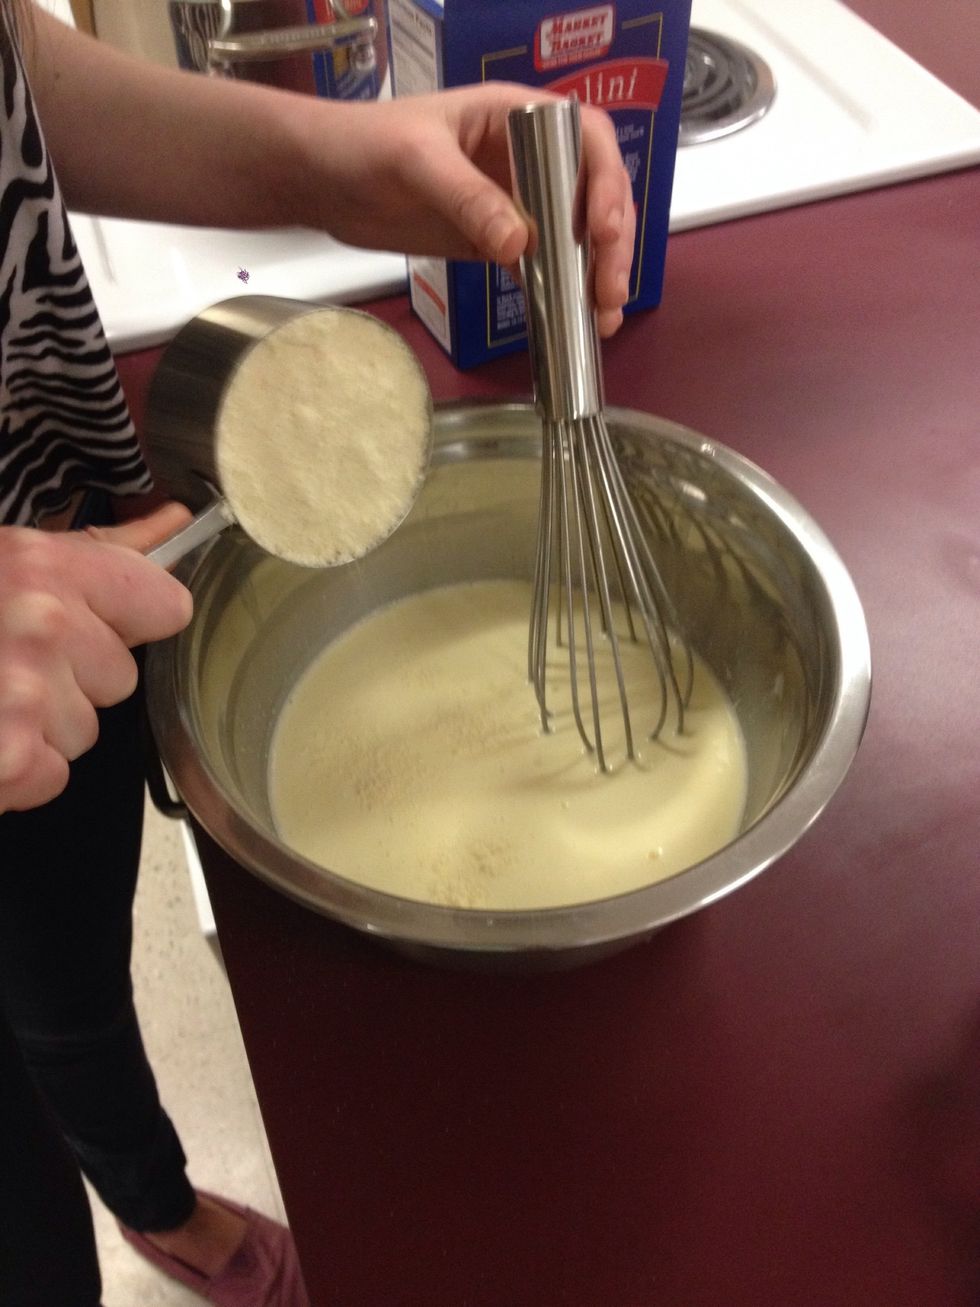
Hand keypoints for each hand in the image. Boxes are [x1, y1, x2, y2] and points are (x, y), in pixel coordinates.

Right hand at [0, 503, 193, 813]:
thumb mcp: (7, 559)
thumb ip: (97, 549)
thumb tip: (172, 520)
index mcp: (46, 567)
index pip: (165, 606)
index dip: (125, 619)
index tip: (82, 620)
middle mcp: (44, 627)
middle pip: (121, 676)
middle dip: (71, 678)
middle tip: (1, 662)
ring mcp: (25, 697)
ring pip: (86, 731)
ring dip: (39, 726)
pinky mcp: (9, 761)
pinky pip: (51, 777)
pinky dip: (15, 774)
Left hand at [302, 83, 635, 336]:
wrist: (323, 180)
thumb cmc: (364, 145)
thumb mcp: (417, 162)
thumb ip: (468, 198)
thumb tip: (520, 243)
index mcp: (517, 118)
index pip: (586, 140)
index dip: (606, 182)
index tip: (603, 228)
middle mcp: (527, 159)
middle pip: (592, 196)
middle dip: (610, 244)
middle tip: (609, 290)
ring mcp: (515, 203)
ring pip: (574, 237)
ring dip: (594, 275)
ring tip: (603, 317)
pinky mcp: (496, 243)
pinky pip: (541, 267)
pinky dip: (560, 293)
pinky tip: (575, 321)